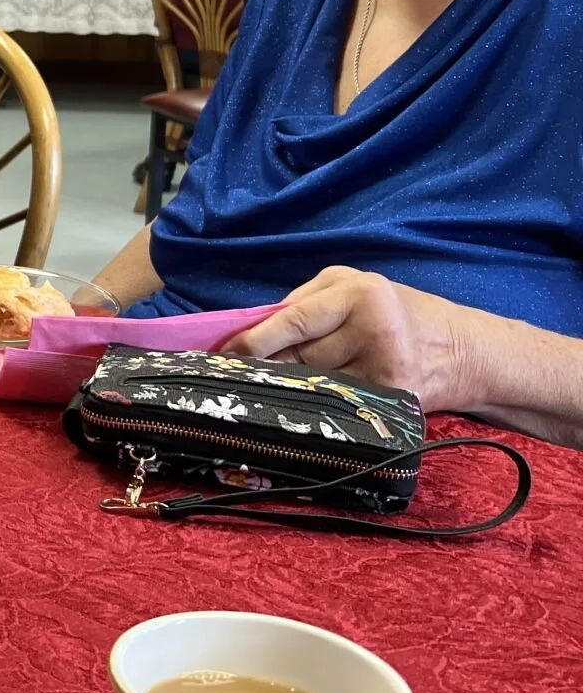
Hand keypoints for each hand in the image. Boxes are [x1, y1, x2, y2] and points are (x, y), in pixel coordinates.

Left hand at [225, 267, 478, 409]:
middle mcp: (374, 330)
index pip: (294, 321)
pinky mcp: (392, 401)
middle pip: (300, 357)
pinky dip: (318, 405)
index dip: (255, 340)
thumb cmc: (397, 312)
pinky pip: (339, 403)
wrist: (466, 352)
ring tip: (270, 388)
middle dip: (267, 367)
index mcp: (360, 294)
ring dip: (289, 389)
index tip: (226, 354)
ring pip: (315, 384)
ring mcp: (385, 369)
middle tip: (237, 375)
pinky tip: (308, 405)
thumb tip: (252, 329)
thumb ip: (304, 302)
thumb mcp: (353, 287)